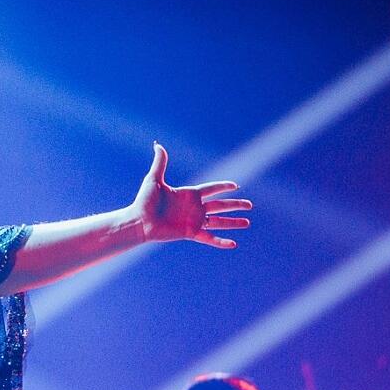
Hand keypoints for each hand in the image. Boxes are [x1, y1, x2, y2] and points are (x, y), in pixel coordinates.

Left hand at [130, 143, 251, 247]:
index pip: (211, 189)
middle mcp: (195, 208)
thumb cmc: (145, 201)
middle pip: (220, 205)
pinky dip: (221, 241)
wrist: (140, 221)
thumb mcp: (154, 180)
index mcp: (189, 194)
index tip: (235, 186)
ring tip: (247, 222)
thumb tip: (158, 145)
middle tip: (250, 205)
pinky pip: (209, 238)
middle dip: (235, 205)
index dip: (223, 187)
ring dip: (233, 222)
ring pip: (219, 222)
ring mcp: (194, 221)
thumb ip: (160, 163)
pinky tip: (233, 243)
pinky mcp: (190, 233)